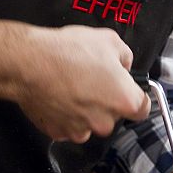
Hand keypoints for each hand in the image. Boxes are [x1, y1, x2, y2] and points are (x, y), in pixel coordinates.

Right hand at [12, 25, 148, 142]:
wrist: (29, 63)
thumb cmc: (69, 52)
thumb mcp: (109, 41)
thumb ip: (125, 57)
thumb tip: (123, 65)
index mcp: (124, 100)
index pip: (142, 108)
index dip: (135, 96)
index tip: (127, 89)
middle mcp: (105, 121)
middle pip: (114, 115)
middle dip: (106, 100)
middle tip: (92, 78)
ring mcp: (80, 130)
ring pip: (90, 122)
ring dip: (85, 109)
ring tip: (72, 85)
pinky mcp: (58, 132)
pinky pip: (68, 125)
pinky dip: (65, 114)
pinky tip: (59, 94)